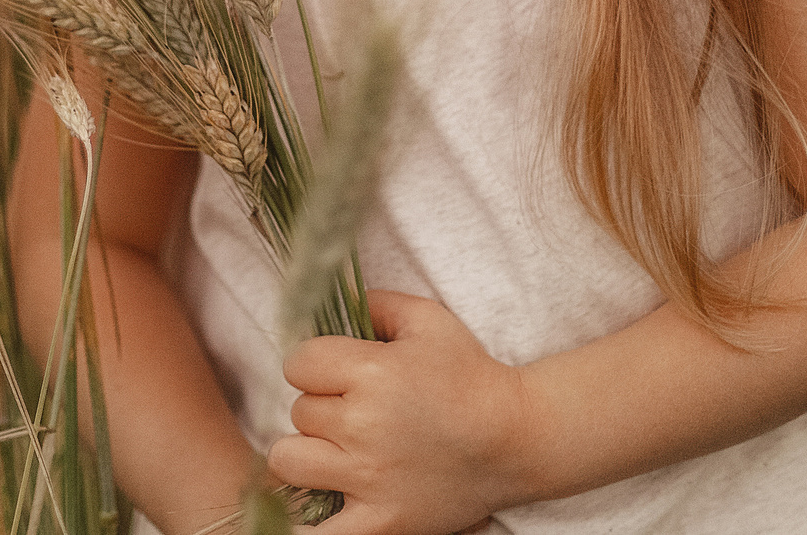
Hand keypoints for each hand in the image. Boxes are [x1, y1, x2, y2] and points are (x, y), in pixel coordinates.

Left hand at [266, 290, 540, 534]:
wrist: (516, 439)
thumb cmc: (471, 375)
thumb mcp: (428, 320)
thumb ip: (375, 303)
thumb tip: (333, 294)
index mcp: (373, 373)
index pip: (298, 363)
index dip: (314, 365)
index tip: (337, 372)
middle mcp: (363, 426)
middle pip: (299, 411)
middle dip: (322, 406)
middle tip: (355, 410)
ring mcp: (368, 479)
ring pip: (290, 461)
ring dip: (309, 452)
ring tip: (338, 449)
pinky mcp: (380, 521)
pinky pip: (317, 530)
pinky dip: (310, 519)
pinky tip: (327, 496)